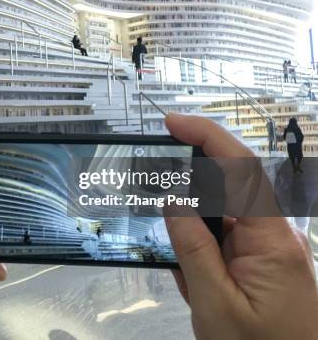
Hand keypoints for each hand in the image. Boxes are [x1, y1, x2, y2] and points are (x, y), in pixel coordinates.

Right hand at [165, 113, 316, 339]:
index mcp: (271, 239)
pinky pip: (221, 242)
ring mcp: (266, 250)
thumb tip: (173, 200)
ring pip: (219, 218)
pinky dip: (199, 253)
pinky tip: (192, 280)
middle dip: (188, 188)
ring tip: (182, 268)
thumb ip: (192, 248)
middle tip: (153, 195)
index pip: (241, 169)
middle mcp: (273, 236)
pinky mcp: (258, 263)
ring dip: (191, 232)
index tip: (172, 123)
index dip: (207, 136)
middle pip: (227, 188)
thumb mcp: (216, 305)